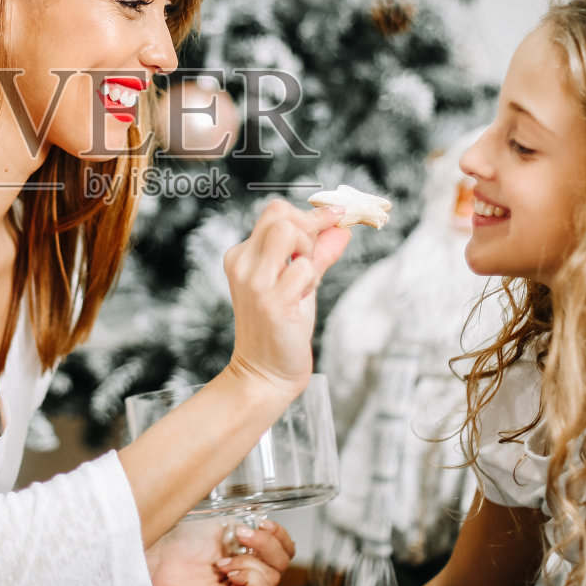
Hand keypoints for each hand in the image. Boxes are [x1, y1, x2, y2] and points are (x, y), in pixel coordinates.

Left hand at [143, 519, 297, 585]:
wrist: (161, 557)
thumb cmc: (184, 541)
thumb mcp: (223, 526)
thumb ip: (249, 529)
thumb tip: (267, 530)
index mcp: (250, 553)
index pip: (284, 550)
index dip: (281, 536)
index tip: (265, 523)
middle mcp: (249, 572)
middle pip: (284, 562)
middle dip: (268, 544)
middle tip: (242, 534)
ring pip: (273, 576)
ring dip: (251, 559)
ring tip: (225, 557)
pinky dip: (247, 575)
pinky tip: (226, 569)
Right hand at [224, 201, 350, 394]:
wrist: (264, 374)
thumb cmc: (281, 329)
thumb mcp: (300, 283)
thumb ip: (319, 254)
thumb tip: (343, 228)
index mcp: (243, 256)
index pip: (275, 211)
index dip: (310, 214)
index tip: (337, 215)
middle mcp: (242, 263)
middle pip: (281, 215)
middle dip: (309, 229)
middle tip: (311, 260)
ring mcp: (254, 281)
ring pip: (289, 232)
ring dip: (308, 253)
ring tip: (304, 282)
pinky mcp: (270, 300)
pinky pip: (303, 268)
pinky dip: (311, 281)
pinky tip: (300, 301)